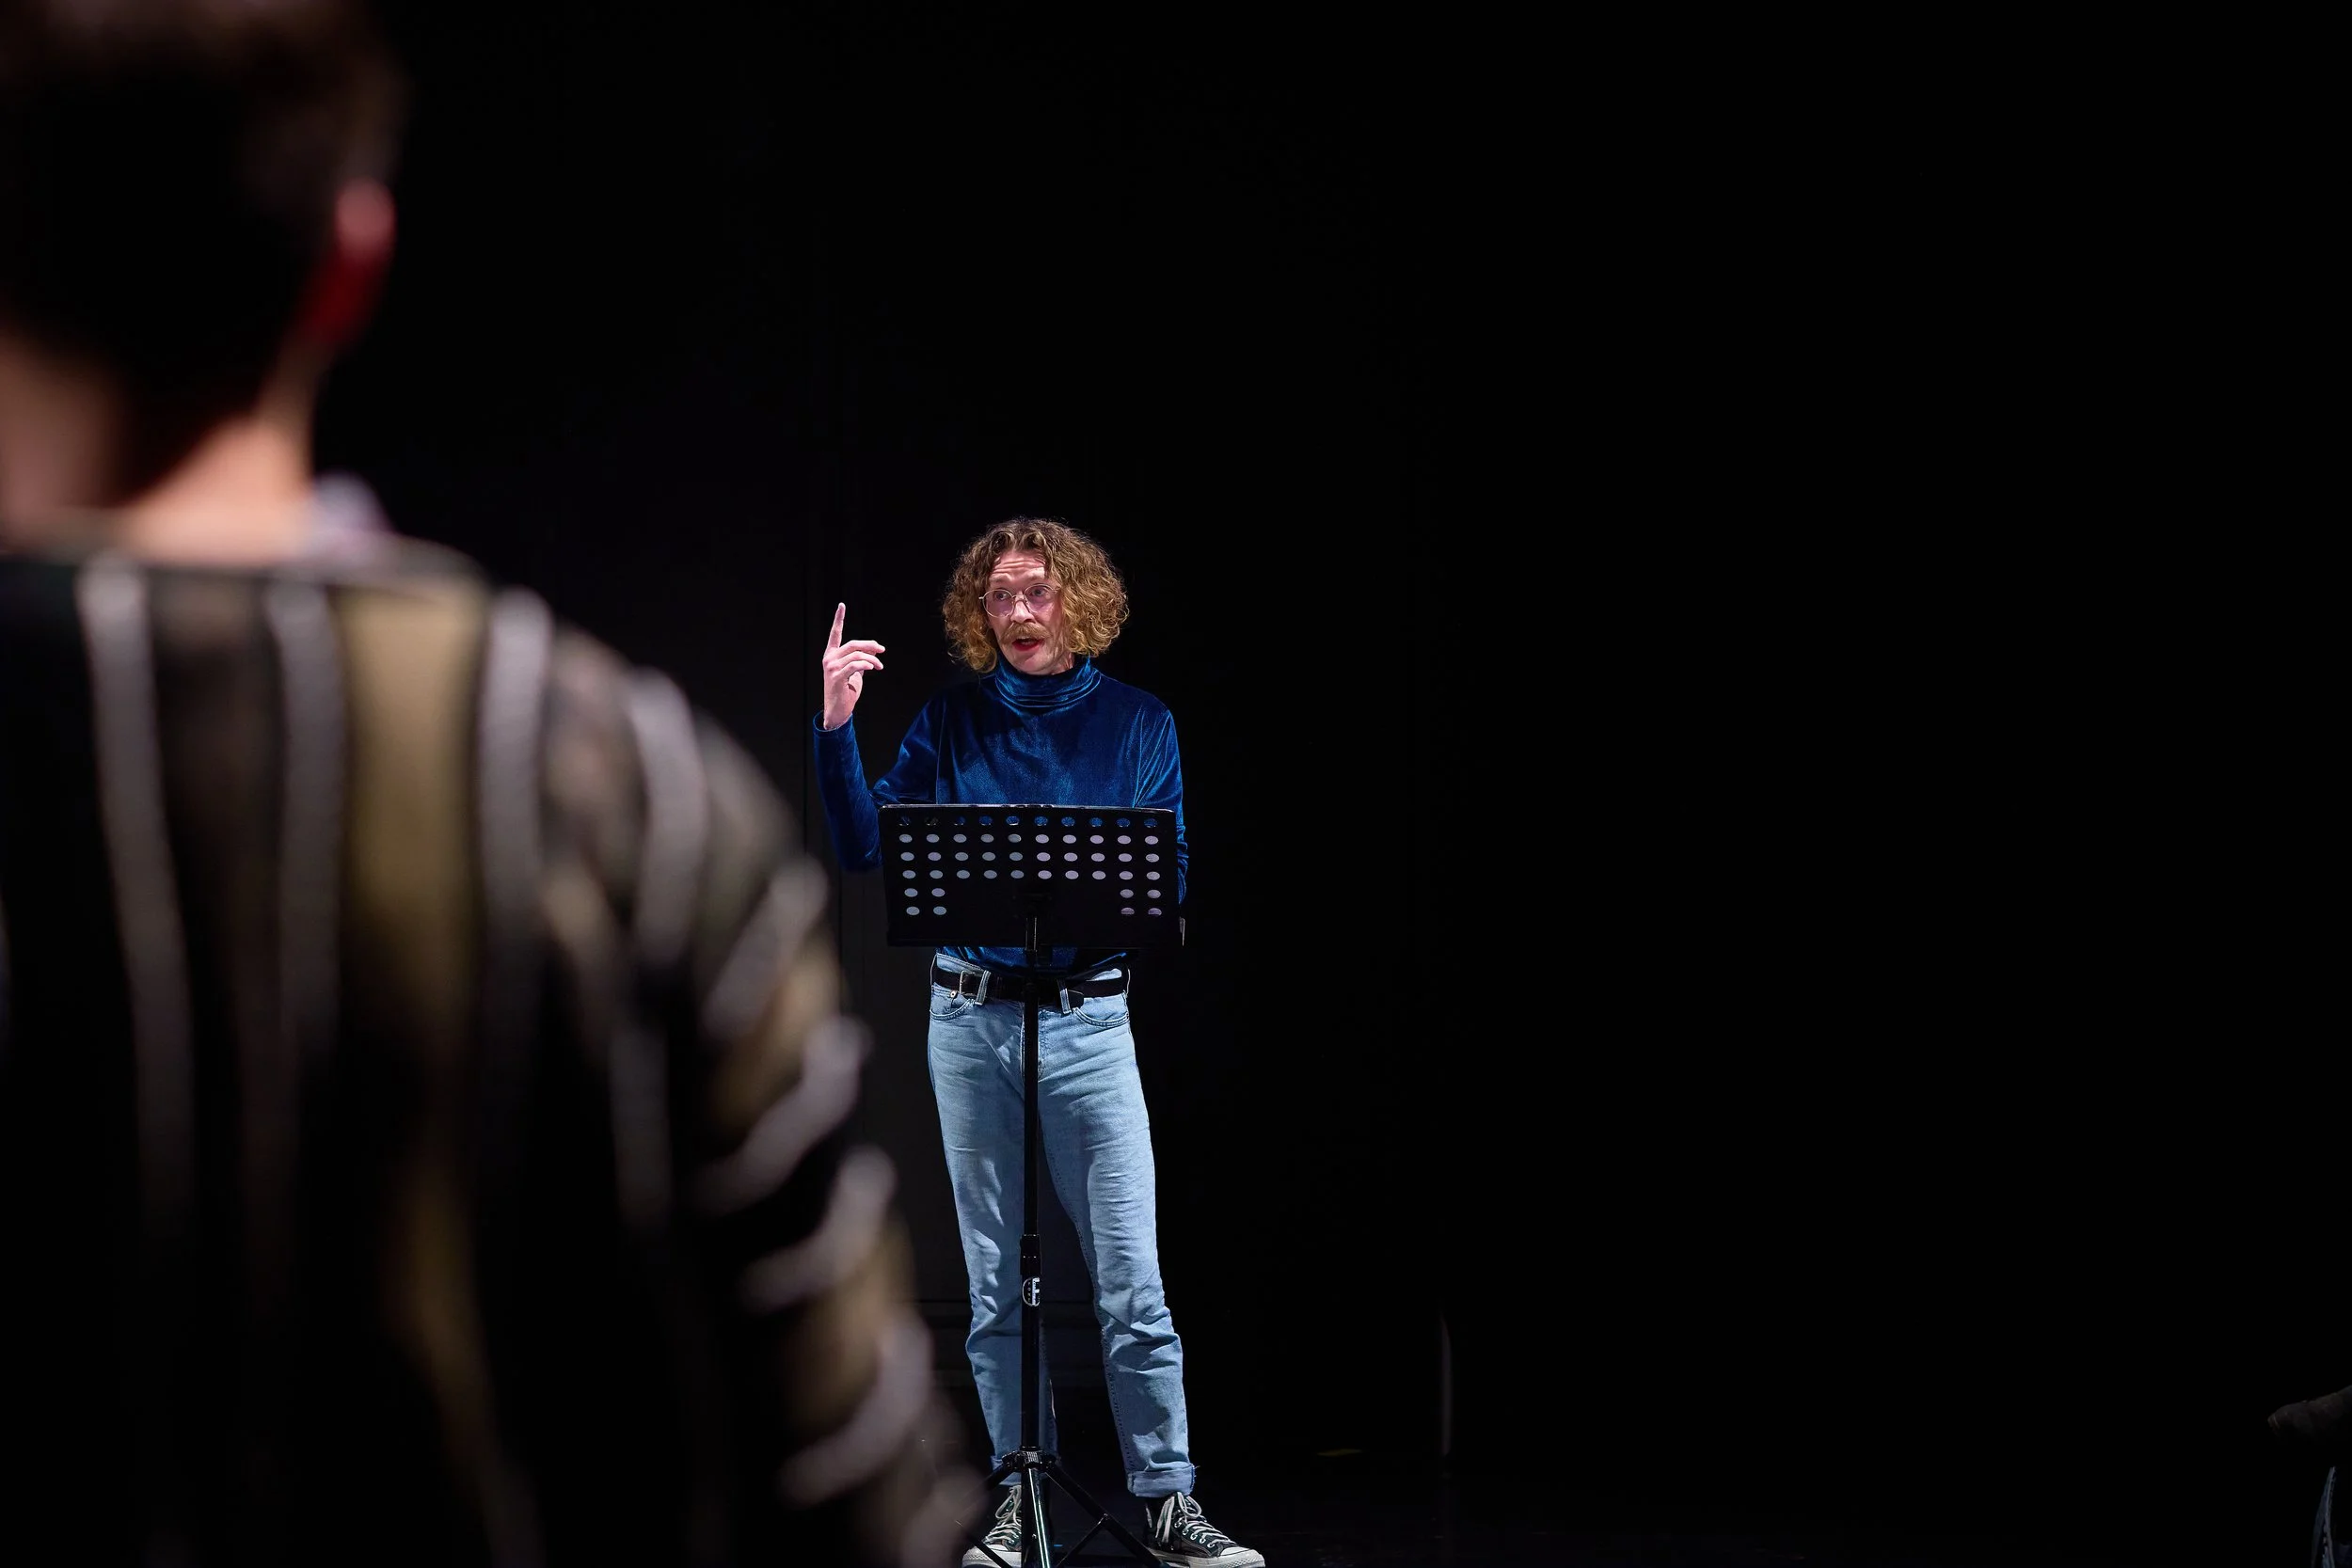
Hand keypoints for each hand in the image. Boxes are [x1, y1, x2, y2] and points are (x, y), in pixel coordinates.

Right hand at [820, 602, 884, 729]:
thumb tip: (873, 651)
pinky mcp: (836, 677)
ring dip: (872, 659)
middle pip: (852, 644)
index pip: (835, 633)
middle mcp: (829, 659)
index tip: (842, 605)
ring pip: (856, 655)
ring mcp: (831, 668)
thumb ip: (860, 660)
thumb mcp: (855, 673)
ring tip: (879, 666)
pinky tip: (873, 667)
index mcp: (832, 655)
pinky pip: (854, 665)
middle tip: (882, 650)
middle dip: (870, 645)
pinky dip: (866, 664)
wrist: (838, 711)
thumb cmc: (846, 691)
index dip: (838, 619)